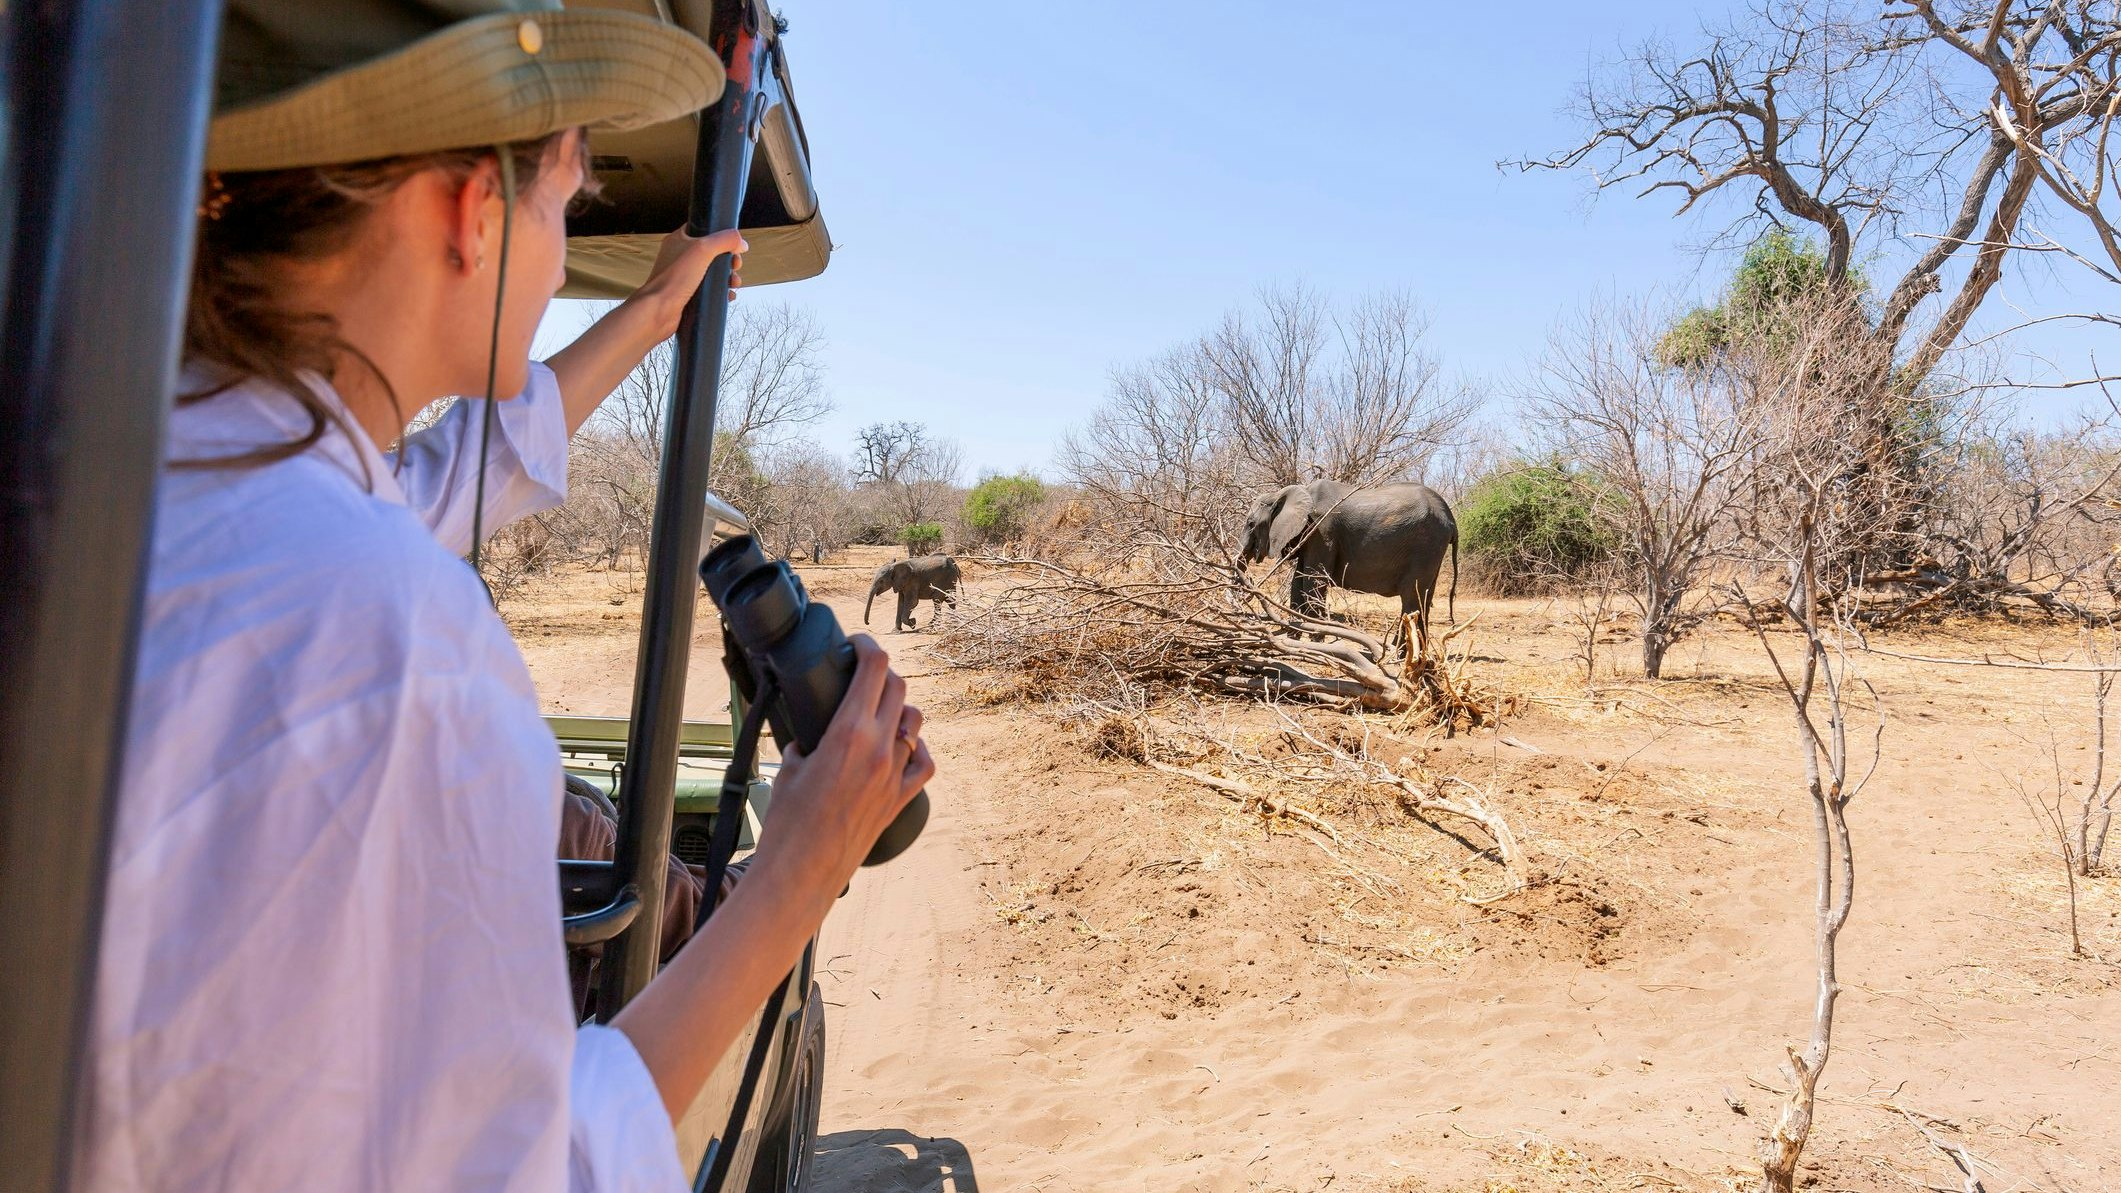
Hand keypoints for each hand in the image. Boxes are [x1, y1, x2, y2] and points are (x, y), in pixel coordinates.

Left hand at [629, 226, 746, 339]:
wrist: (659, 310)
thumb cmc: (674, 279)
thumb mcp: (703, 249)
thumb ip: (724, 240)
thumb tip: (741, 242)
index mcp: (679, 240)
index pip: (704, 230)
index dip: (721, 235)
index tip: (734, 245)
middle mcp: (681, 256)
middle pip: (713, 252)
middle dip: (729, 260)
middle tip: (735, 266)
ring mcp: (684, 276)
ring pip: (713, 272)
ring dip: (728, 277)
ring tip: (734, 283)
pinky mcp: (688, 293)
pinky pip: (709, 290)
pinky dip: (721, 292)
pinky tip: (728, 295)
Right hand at [751, 635, 931, 908]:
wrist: (803, 872)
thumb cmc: (788, 822)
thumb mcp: (789, 767)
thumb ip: (805, 741)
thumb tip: (808, 733)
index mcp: (848, 732)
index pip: (874, 667)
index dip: (867, 645)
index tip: (855, 644)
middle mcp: (879, 748)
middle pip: (898, 688)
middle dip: (881, 674)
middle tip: (863, 675)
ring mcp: (895, 774)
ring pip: (915, 722)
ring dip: (899, 710)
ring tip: (880, 711)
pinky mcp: (901, 799)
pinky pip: (925, 763)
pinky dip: (918, 748)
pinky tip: (905, 747)